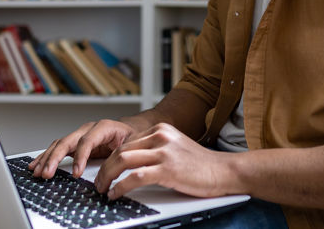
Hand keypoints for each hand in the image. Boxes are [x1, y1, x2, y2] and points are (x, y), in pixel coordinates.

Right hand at [28, 119, 135, 178]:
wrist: (133, 128)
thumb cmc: (132, 136)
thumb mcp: (132, 145)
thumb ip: (120, 158)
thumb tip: (107, 177)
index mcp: (103, 127)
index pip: (87, 141)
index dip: (80, 157)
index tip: (76, 174)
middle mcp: (88, 129)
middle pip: (67, 141)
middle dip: (54, 158)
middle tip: (46, 174)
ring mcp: (80, 135)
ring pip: (59, 145)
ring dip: (46, 158)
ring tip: (37, 171)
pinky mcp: (75, 143)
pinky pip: (58, 149)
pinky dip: (47, 157)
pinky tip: (37, 165)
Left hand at [93, 123, 236, 199]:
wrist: (225, 171)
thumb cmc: (202, 165)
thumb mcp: (176, 148)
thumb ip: (156, 149)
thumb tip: (132, 163)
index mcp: (161, 129)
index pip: (126, 142)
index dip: (111, 158)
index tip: (105, 171)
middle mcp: (160, 136)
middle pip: (120, 150)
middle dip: (105, 168)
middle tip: (98, 183)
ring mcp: (164, 151)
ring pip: (122, 160)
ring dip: (107, 176)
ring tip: (103, 189)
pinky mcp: (167, 168)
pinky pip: (134, 177)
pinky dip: (120, 186)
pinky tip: (116, 193)